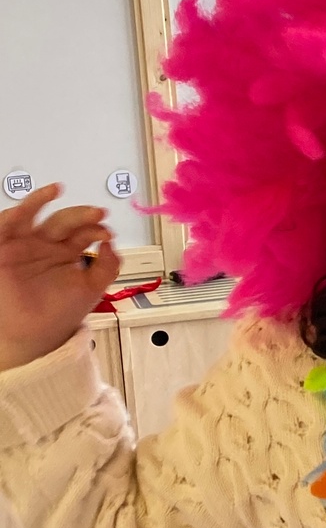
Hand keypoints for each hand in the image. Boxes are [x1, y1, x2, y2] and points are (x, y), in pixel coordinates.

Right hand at [0, 186, 119, 371]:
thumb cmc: (57, 315)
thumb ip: (108, 267)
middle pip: (63, 220)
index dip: (96, 227)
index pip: (83, 231)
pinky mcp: (3, 249)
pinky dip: (15, 213)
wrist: (30, 337)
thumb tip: (113, 244)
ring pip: (33, 214)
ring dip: (42, 199)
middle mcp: (45, 245)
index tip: (107, 231)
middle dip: (80, 215)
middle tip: (97, 213)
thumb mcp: (91, 289)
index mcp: (67, 252)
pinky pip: (6, 225)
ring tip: (56, 190)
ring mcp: (24, 245)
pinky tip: (27, 206)